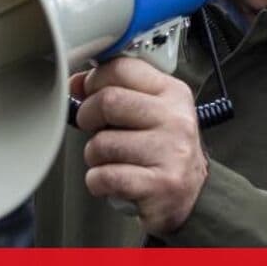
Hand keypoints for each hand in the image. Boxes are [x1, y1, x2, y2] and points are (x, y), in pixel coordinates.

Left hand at [73, 57, 207, 234]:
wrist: (190, 198)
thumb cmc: (164, 152)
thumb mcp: (151, 112)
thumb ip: (119, 91)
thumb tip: (76, 82)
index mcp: (173, 93)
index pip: (122, 68)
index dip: (94, 80)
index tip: (88, 93)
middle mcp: (176, 119)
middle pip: (108, 101)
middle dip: (88, 117)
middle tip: (94, 128)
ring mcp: (171, 152)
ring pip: (101, 143)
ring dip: (94, 156)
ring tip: (112, 160)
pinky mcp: (160, 185)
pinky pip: (105, 176)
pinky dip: (98, 182)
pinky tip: (114, 181)